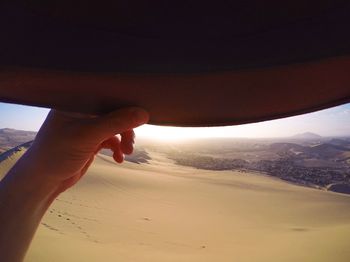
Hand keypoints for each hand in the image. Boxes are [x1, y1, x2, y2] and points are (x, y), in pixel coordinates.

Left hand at [19, 107, 148, 192]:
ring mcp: (87, 126)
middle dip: (126, 128)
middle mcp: (82, 111)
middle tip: (130, 143)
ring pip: (115, 127)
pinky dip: (117, 148)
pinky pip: (111, 140)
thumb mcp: (88, 135)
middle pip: (114, 112)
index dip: (124, 101)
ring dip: (124, 140)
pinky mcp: (91, 140)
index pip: (106, 95)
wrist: (44, 180)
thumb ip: (116, 123)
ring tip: (127, 153)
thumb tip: (143, 114)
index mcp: (76, 101)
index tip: (140, 113)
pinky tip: (118, 158)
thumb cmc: (57, 152)